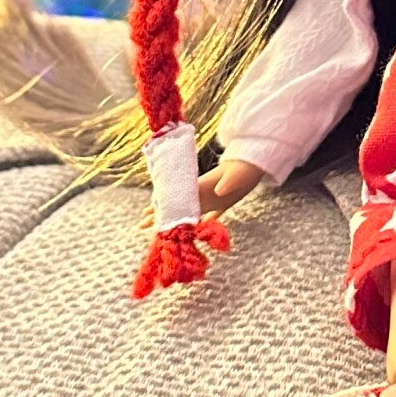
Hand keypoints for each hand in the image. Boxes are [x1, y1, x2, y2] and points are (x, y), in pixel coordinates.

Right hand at [138, 155, 268, 232]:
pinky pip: (207, 217)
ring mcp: (211, 199)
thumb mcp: (236, 174)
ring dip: (175, 220)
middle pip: (176, 206)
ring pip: (188, 213)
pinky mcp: (223, 204)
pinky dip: (198, 225)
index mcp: (201, 187)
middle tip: (141, 225)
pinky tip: (190, 232)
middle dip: (159, 215)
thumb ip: (228, 181)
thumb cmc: (243, 168)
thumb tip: (220, 191)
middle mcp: (202, 194)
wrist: (254, 164)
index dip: (161, 206)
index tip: (146, 214)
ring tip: (159, 228)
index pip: (176, 198)